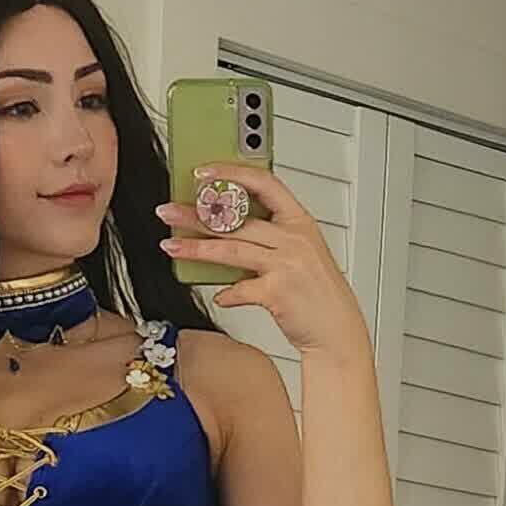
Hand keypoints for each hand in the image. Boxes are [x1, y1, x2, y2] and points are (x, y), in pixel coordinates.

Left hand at [158, 160, 369, 363]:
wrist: (337, 331)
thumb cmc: (318, 294)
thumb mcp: (301, 256)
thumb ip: (270, 241)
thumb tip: (227, 235)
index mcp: (299, 221)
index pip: (263, 183)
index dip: (231, 174)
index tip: (204, 174)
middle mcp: (293, 238)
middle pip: (237, 219)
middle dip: (196, 214)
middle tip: (168, 212)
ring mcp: (286, 264)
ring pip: (231, 249)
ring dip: (197, 248)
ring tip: (172, 247)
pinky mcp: (278, 293)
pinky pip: (240, 289)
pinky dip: (227, 295)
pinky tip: (219, 296)